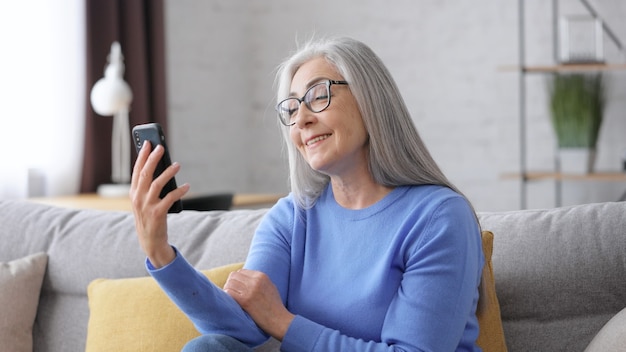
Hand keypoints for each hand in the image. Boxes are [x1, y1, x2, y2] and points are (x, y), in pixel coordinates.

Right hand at [129, 141, 188, 267]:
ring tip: (177, 165)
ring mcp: (147, 206)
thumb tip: (161, 168)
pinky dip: (179, 191)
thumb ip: (149, 187)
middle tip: (161, 147)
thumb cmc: (149, 218)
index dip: (142, 156)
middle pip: (145, 173)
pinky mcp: (158, 213)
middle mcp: (138, 198)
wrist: (150, 241)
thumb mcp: (145, 202)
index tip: (148, 143)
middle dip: (153, 158)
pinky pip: (170, 198)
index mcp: (133, 193)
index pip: (137, 170)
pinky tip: (187, 186)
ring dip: (168, 172)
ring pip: (157, 184)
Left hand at [224, 269, 294, 339]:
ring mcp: (250, 291)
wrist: (279, 320)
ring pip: (229, 283)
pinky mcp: (245, 301)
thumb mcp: (270, 287)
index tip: (237, 287)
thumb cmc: (274, 306)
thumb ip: (258, 281)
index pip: (241, 271)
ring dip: (228, 290)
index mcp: (262, 276)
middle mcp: (255, 281)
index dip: (237, 279)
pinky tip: (231, 301)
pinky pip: (229, 292)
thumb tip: (244, 278)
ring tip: (232, 297)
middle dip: (230, 283)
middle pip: (233, 276)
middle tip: (232, 292)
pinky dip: (227, 296)